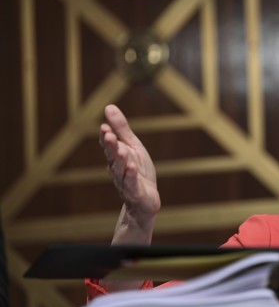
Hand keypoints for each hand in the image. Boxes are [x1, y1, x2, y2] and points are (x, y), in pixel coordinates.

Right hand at [100, 105, 160, 221]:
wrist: (145, 200)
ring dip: (120, 160)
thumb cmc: (139, 171)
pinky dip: (131, 175)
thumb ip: (121, 129)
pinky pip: (131, 183)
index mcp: (116, 156)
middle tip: (109, 135)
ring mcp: (125, 181)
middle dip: (110, 146)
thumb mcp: (133, 147)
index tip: (104, 126)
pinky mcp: (134, 192)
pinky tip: (132, 167)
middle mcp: (117, 168)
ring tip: (122, 150)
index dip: (106, 136)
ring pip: (120, 170)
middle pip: (112, 156)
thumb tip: (108, 106)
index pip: (108, 145)